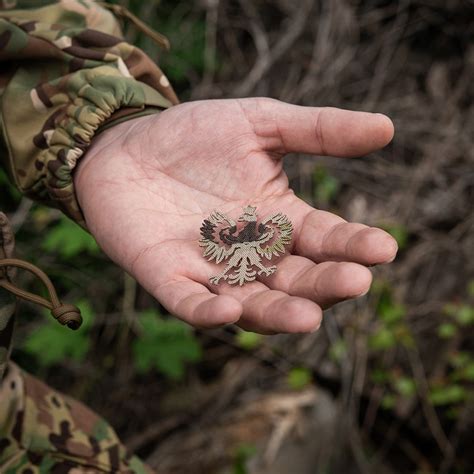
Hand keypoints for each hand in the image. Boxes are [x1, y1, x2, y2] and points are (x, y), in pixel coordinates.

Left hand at [74, 98, 396, 333]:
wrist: (127, 145)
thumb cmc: (194, 136)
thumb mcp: (259, 124)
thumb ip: (317, 130)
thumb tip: (387, 128)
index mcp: (281, 220)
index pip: (326, 239)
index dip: (354, 245)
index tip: (384, 248)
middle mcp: (253, 254)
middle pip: (297, 279)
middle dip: (325, 284)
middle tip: (355, 281)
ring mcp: (211, 270)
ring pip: (252, 303)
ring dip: (279, 313)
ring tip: (309, 318)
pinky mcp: (167, 277)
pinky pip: (190, 303)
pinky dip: (208, 312)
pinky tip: (228, 311)